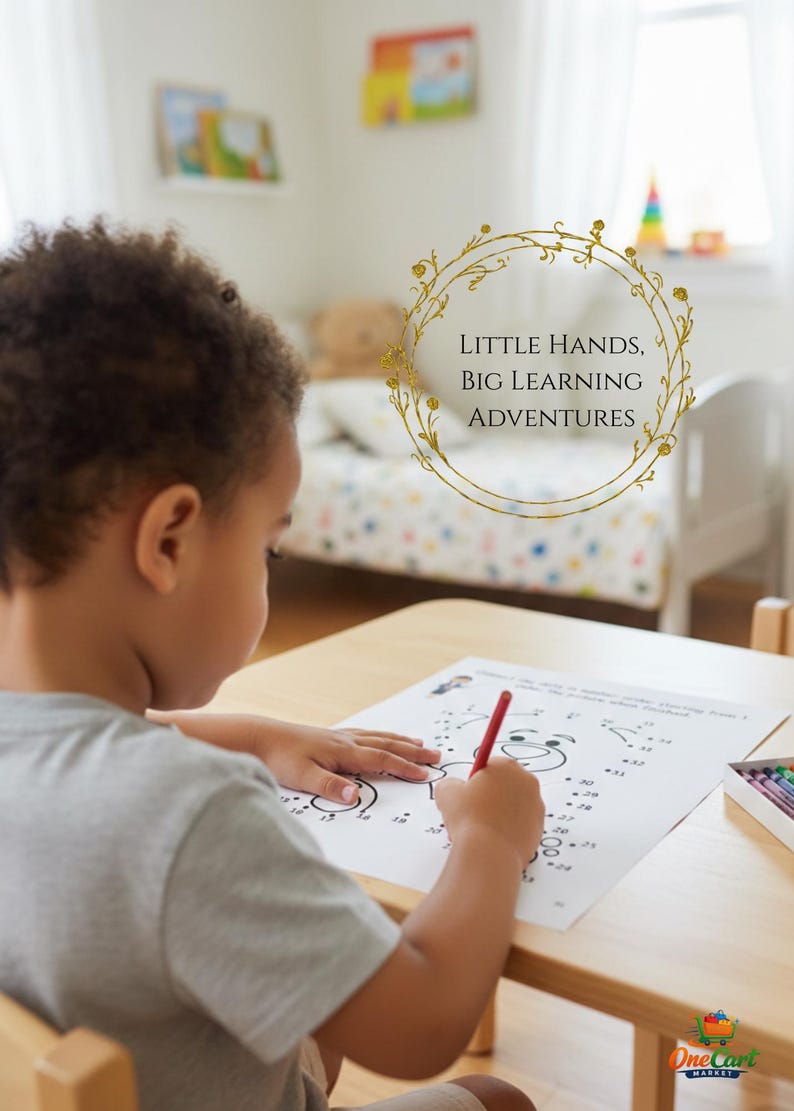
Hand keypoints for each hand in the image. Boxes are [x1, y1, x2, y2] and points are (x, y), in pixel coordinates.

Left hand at [251, 719, 441, 803]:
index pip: (381, 759)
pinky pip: (364, 734)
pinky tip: (380, 737)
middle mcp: (345, 741)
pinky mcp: (328, 736)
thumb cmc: (278, 758)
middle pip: (387, 745)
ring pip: (377, 737)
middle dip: (413, 752)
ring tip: (419, 743)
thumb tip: (356, 795)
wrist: (258, 737)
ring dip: (400, 741)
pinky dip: (380, 736)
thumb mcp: (302, 777)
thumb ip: (330, 787)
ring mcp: (338, 736)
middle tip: (436, 755)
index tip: (426, 775)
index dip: (405, 768)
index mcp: (343, 751)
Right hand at [434, 757, 543, 868]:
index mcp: (506, 767)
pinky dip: (509, 829)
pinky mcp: (539, 829)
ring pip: (514, 805)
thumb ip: (450, 784)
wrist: (489, 853)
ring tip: (482, 827)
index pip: (491, 765)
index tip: (469, 793)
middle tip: (474, 810)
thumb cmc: (470, 819)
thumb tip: (452, 788)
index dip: (477, 780)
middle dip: (491, 795)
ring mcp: (536, 807)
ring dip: (500, 812)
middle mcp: (527, 783)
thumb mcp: (446, 792)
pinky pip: (521, 825)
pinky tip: (494, 838)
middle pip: (505, 784)